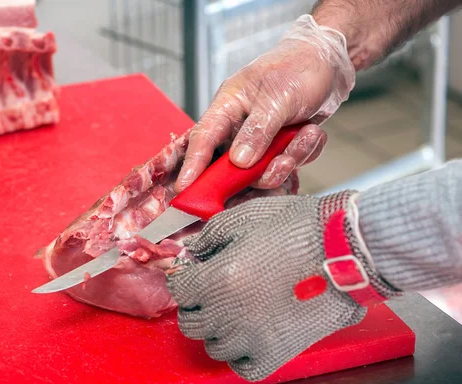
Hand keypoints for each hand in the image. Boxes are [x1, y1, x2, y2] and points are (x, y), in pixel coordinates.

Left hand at [166, 191, 397, 381]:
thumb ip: (209, 236)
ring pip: (213, 346)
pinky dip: (240, 354)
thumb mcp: (244, 218)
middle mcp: (229, 314)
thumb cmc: (296, 228)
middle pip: (190, 322)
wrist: (346, 249)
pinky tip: (249, 336)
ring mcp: (252, 338)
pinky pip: (243, 366)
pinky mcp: (277, 354)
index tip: (197, 274)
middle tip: (214, 291)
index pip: (179, 290)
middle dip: (197, 304)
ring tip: (236, 311)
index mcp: (217, 279)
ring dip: (218, 329)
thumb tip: (191, 252)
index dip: (187, 278)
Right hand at [175, 15, 354, 192]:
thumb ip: (257, 131)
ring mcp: (260, 140)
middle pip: (232, 168)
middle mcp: (239, 127)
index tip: (185, 188)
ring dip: (287, 160)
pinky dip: (304, 153)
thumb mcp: (277, 98)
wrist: (331, 62)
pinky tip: (312, 132)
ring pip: (263, 171)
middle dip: (257, 174)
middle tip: (279, 169)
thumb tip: (238, 162)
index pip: (203, 139)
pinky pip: (286, 166)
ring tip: (306, 137)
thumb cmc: (297, 67)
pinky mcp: (280, 147)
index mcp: (228, 108)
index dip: (192, 165)